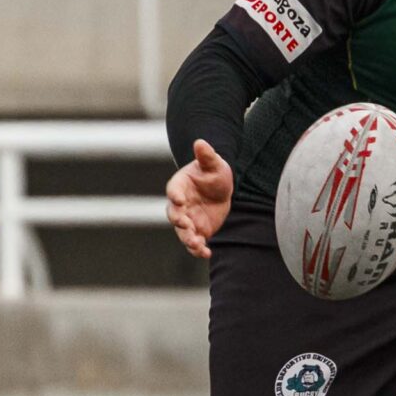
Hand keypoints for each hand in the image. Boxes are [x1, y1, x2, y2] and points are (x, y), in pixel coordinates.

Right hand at [164, 139, 233, 257]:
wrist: (221, 188)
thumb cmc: (214, 172)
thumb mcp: (213, 162)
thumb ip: (206, 155)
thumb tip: (200, 142)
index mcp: (180, 185)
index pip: (173, 190)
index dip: (175, 195)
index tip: (179, 199)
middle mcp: (180, 204)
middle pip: (174, 214)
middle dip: (179, 220)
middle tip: (184, 224)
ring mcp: (188, 219)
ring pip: (183, 232)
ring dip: (188, 239)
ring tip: (197, 244)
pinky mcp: (198, 230)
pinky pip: (195, 242)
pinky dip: (199, 249)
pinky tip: (206, 253)